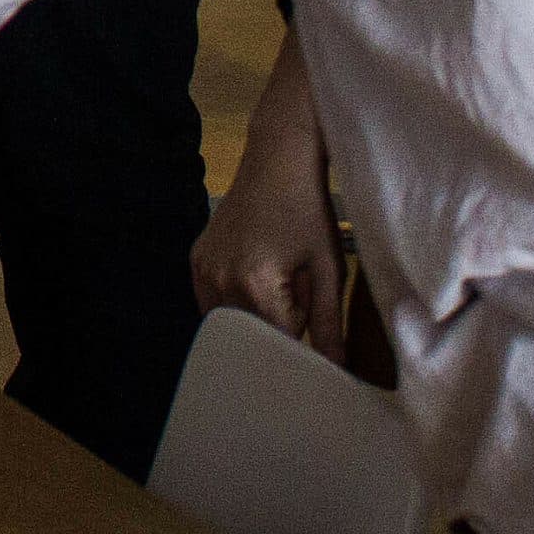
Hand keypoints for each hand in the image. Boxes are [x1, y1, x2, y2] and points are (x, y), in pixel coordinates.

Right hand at [193, 33, 343, 359]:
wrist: (276, 159)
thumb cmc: (309, 211)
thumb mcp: (328, 270)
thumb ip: (330, 326)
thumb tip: (338, 373)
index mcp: (256, 284)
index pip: (280, 346)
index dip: (305, 355)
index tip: (323, 361)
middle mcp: (220, 279)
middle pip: (252, 337)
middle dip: (281, 338)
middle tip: (305, 322)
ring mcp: (203, 268)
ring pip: (230, 324)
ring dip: (256, 324)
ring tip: (283, 302)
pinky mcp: (196, 259)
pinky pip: (212, 304)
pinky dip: (234, 310)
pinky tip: (256, 294)